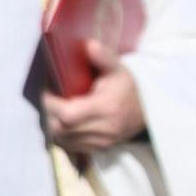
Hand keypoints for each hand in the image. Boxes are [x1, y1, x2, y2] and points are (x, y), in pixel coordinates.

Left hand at [41, 41, 145, 155]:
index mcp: (106, 107)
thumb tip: (89, 45)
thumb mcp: (118, 69)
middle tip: (50, 99)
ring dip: (54, 125)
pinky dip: (62, 136)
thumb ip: (103, 57)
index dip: (51, 104)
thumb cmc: (128, 88)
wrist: (147, 113)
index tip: (49, 91)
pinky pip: (71, 147)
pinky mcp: (99, 149)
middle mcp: (103, 129)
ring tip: (56, 109)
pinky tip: (65, 122)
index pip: (67, 114)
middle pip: (61, 129)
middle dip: (50, 114)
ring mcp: (101, 142)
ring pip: (63, 140)